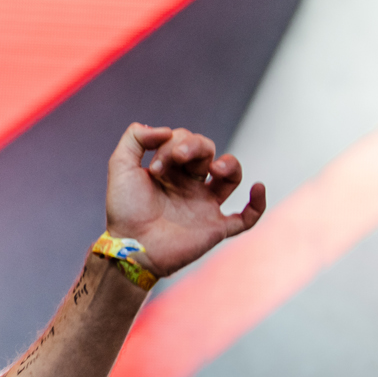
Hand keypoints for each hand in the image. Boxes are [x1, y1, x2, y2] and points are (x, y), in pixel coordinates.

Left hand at [105, 123, 265, 276]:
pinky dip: (258, 204)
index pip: (183, 141)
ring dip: (230, 164)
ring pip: (230, 177)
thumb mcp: (119, 166)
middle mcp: (188, 185)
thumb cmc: (124, 210)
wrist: (131, 247)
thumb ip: (135, 138)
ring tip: (215, 168)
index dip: (172, 144)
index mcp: (169, 170)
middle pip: (207, 151)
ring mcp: (203, 206)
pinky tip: (257, 187)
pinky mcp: (215, 228)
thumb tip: (166, 130)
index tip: (155, 166)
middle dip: (194, 146)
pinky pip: (246, 218)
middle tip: (177, 158)